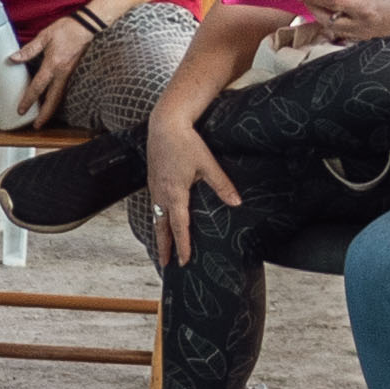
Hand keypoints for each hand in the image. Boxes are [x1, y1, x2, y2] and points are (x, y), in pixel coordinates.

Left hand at [16, 13, 95, 121]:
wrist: (88, 26)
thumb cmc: (67, 29)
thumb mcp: (45, 36)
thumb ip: (29, 49)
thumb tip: (13, 58)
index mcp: (53, 65)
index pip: (38, 87)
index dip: (29, 99)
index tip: (21, 109)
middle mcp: (62, 73)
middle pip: (53, 100)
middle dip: (45, 115)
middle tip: (37, 126)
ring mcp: (69, 73)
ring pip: (60, 96)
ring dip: (51, 109)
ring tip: (43, 118)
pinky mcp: (73, 71)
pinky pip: (64, 89)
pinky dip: (57, 99)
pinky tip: (52, 101)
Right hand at [144, 111, 241, 267]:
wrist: (165, 124)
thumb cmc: (186, 142)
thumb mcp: (208, 164)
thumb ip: (222, 185)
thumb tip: (236, 202)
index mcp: (175, 193)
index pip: (179, 226)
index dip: (183, 245)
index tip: (185, 261)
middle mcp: (161, 194)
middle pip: (161, 227)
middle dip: (164, 247)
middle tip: (166, 264)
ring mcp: (154, 187)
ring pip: (156, 217)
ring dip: (160, 233)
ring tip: (163, 247)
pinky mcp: (153, 179)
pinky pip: (154, 205)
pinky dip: (157, 218)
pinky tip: (162, 219)